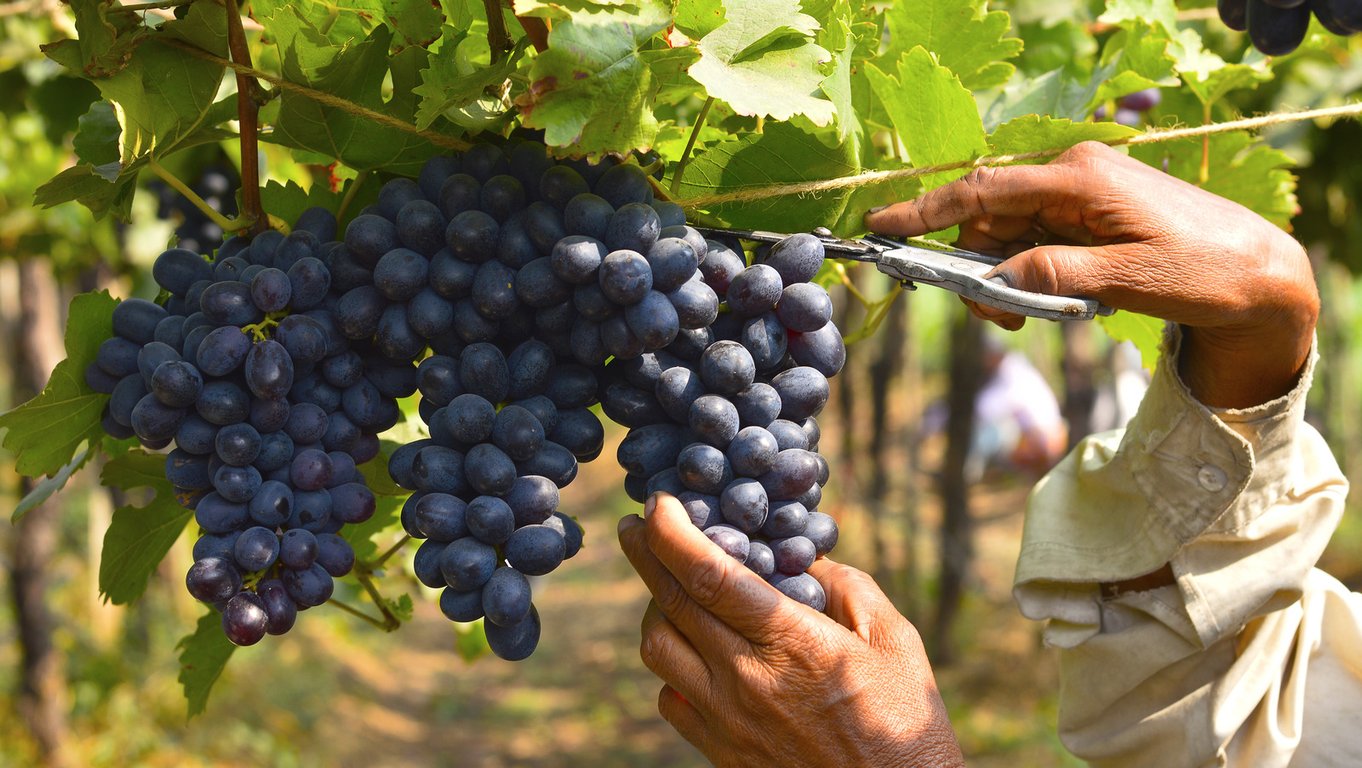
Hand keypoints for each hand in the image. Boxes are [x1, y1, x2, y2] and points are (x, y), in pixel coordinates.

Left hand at [618, 492, 963, 767]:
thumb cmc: (906, 724)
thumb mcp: (895, 641)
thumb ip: (847, 588)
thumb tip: (803, 556)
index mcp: (791, 643)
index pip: (709, 575)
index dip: (672, 532)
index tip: (658, 503)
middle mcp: (746, 680)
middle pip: (670, 603)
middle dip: (646, 554)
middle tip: (638, 525)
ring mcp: (726, 720)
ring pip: (657, 649)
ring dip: (655, 608)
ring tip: (669, 586)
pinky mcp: (719, 751)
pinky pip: (669, 697)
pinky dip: (670, 664)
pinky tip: (692, 650)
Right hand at [864, 141, 1318, 408]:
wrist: (1260, 274)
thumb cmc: (1203, 272)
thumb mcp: (1126, 280)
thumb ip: (1053, 274)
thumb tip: (995, 279)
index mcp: (1079, 178)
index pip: (983, 191)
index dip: (925, 212)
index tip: (878, 228)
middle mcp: (1073, 175)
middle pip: (989, 219)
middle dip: (977, 268)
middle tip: (1001, 318)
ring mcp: (1081, 194)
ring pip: (1008, 235)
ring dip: (1006, 277)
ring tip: (1038, 315)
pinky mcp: (1089, 214)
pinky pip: (1035, 241)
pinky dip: (1030, 273)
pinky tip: (1057, 299)